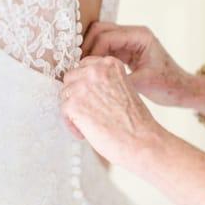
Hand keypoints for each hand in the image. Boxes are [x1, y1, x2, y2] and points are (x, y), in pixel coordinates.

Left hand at [61, 56, 161, 171]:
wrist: (141, 140)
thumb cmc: (136, 121)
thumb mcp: (123, 88)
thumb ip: (104, 82)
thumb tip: (83, 88)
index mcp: (110, 64)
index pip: (84, 66)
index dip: (85, 83)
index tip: (90, 97)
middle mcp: (95, 70)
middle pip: (71, 78)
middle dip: (76, 95)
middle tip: (87, 112)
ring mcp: (83, 86)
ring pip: (65, 95)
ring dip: (72, 110)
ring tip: (87, 125)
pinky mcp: (73, 104)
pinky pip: (63, 112)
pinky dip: (71, 125)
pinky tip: (84, 134)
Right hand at [82, 23, 204, 114]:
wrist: (180, 90)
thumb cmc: (168, 85)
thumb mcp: (144, 83)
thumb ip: (119, 79)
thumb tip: (95, 81)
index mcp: (140, 36)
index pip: (107, 37)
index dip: (92, 51)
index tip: (84, 69)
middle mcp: (132, 34)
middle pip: (99, 31)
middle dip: (86, 47)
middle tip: (78, 67)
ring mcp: (128, 41)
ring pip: (99, 39)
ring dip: (89, 52)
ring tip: (82, 70)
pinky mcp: (125, 51)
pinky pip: (104, 49)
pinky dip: (95, 58)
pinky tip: (90, 72)